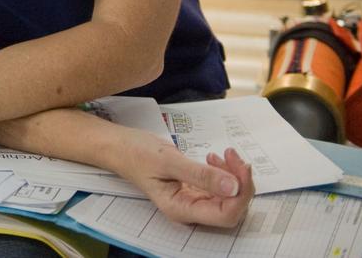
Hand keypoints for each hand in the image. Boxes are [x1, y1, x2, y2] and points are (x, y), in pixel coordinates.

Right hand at [121, 142, 253, 227]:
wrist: (120, 147)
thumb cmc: (136, 154)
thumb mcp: (169, 161)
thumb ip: (200, 174)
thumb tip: (233, 186)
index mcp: (181, 209)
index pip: (226, 214)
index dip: (240, 194)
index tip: (241, 168)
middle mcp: (189, 209)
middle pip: (231, 207)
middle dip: (240, 182)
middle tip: (234, 156)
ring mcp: (192, 200)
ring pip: (228, 197)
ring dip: (233, 176)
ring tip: (225, 154)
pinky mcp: (194, 189)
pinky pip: (219, 187)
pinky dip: (224, 172)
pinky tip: (215, 158)